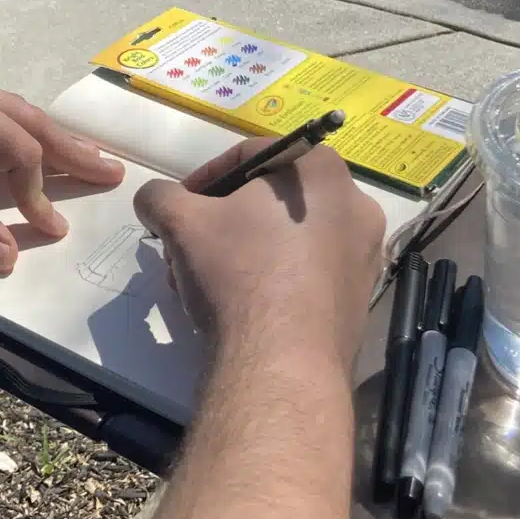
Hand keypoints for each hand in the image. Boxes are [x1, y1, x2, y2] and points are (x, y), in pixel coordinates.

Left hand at [0, 72, 123, 272]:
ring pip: (10, 114)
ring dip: (46, 138)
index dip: (37, 195)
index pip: (18, 152)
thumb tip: (11, 259)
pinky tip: (21, 150)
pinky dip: (15, 135)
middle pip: (28, 120)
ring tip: (81, 159)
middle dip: (69, 148)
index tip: (51, 233)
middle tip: (112, 171)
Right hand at [134, 137, 384, 373]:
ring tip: (205, 278)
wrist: (281, 362)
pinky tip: (239, 305)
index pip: (252, 156)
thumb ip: (160, 196)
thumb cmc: (238, 272)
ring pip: (289, 238)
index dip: (206, 177)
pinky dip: (273, 278)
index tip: (181, 203)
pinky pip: (309, 273)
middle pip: (272, 199)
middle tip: (190, 243)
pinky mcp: (360, 300)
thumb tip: (155, 199)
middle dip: (223, 218)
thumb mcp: (180, 221)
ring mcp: (364, 256)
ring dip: (243, 249)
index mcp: (321, 171)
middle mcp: (356, 205)